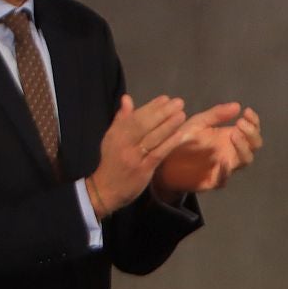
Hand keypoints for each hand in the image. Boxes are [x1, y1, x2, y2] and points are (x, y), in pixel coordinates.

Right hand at [89, 93, 187, 213]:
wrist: (105, 190)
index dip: (151, 106)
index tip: (165, 99)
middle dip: (162, 112)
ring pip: (152, 137)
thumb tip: (127, 98)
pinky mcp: (143, 169)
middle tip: (178, 102)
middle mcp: (123, 143)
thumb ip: (121, 119)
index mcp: (116, 134)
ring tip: (181, 114)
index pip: (135, 116)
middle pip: (144, 124)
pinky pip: (158, 153)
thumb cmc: (112, 163)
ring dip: (168, 125)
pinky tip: (180, 134)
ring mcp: (134, 156)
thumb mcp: (112, 139)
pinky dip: (169, 143)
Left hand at [152, 103, 262, 196]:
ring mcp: (226, 167)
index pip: (251, 130)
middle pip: (254, 145)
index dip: (254, 121)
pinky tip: (223, 161)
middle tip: (240, 123)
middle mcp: (233, 152)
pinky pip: (225, 178)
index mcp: (231, 137)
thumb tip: (237, 105)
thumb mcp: (199, 122)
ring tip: (233, 135)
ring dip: (243, 147)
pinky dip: (226, 170)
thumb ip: (216, 115)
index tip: (246, 111)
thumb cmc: (183, 140)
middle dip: (251, 133)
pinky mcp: (214, 180)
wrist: (166, 161)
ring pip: (246, 160)